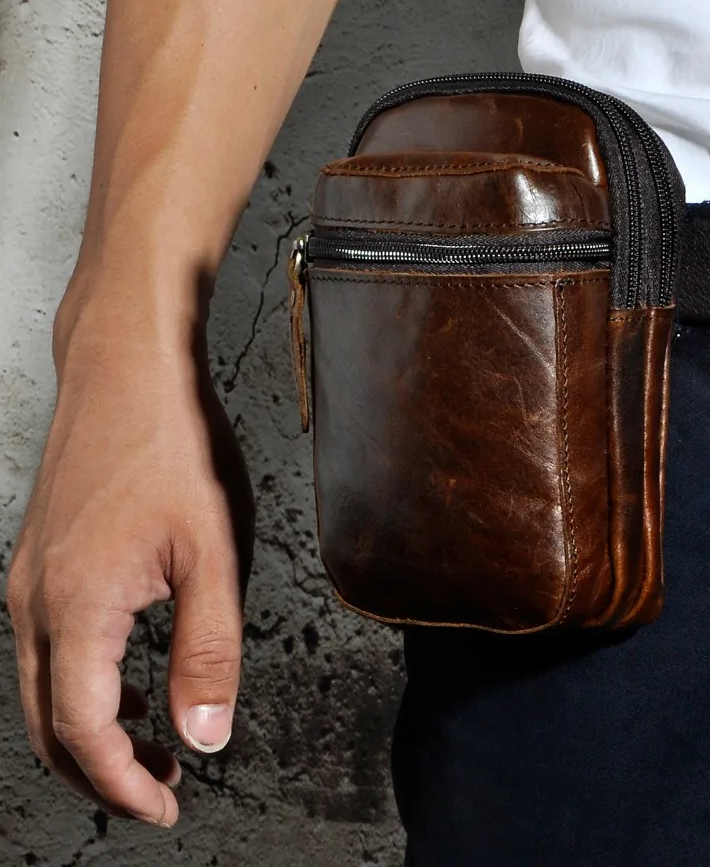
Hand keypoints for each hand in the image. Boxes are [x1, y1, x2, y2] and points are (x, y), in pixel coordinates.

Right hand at [5, 313, 253, 826]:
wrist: (129, 369)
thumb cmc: (172, 446)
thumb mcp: (213, 553)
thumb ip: (210, 650)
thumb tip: (206, 735)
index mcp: (76, 608)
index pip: (85, 732)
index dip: (125, 784)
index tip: (167, 807)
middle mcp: (35, 601)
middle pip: (51, 723)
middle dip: (103, 770)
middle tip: (159, 791)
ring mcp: (30, 578)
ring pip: (45, 687)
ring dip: (91, 730)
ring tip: (151, 746)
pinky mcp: (43, 557)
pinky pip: (51, 646)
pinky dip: (84, 684)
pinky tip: (129, 679)